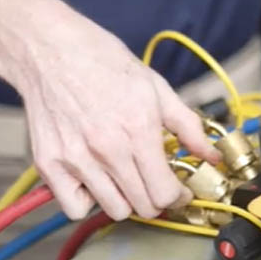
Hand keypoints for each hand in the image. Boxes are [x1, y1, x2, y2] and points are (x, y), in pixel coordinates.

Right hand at [7, 0, 219, 220]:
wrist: (51, 49)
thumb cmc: (103, 62)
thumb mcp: (156, 87)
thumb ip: (188, 125)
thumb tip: (211, 154)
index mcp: (138, 130)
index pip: (166, 193)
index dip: (178, 196)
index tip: (179, 190)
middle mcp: (107, 150)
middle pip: (143, 207)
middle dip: (156, 198)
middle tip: (154, 181)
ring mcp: (76, 160)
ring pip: (113, 210)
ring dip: (125, 200)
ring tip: (124, 176)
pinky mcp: (49, 164)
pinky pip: (74, 208)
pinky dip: (87, 200)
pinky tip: (94, 178)